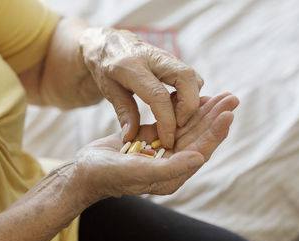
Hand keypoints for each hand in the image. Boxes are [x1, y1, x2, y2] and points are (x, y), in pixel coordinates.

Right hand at [73, 92, 237, 207]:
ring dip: (203, 112)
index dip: (214, 133)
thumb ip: (169, 168)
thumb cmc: (106, 174)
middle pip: (198, 138)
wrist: (84, 171)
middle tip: (232, 98)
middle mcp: (171, 165)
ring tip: (220, 96)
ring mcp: (162, 151)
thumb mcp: (136, 172)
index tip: (228, 113)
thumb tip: (199, 158)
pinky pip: (172, 122)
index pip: (199, 151)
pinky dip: (183, 110)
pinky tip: (193, 98)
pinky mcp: (152, 140)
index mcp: (172, 175)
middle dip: (214, 118)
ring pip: (187, 128)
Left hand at [80, 27, 203, 147]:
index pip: (158, 95)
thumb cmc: (105, 66)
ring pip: (193, 77)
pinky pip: (191, 78)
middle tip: (179, 126)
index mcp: (131, 66)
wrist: (109, 42)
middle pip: (186, 78)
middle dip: (188, 107)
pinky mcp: (174, 61)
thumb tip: (132, 137)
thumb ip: (123, 112)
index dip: (166, 121)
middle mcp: (154, 57)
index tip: (168, 139)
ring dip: (190, 101)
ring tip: (176, 118)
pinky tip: (175, 106)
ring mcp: (167, 57)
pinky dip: (189, 95)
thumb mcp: (107, 90)